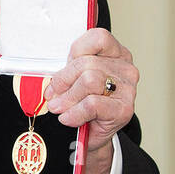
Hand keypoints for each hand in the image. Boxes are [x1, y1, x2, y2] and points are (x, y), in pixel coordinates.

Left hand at [43, 28, 138, 173]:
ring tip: (59, 108)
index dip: (76, 51)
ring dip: (67, 97)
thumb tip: (47, 77)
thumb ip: (65, 71)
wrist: (92, 136)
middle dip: (62, 81)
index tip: (64, 66)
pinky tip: (69, 118)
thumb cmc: (82, 104)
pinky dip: (74, 113)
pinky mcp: (124, 110)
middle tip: (52, 96)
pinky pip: (92, 104)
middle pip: (86, 63)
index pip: (97, 37)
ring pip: (89, 80)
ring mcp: (127, 89)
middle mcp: (125, 69)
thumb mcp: (72, 81)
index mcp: (115, 54)